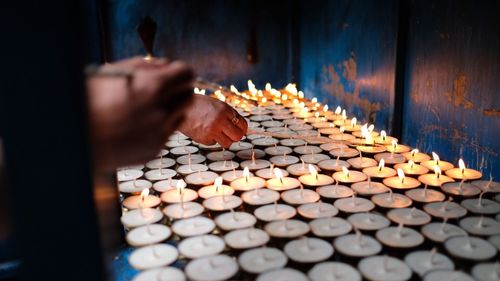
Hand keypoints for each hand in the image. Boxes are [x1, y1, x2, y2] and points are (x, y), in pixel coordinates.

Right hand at [87, 57, 193, 171]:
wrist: (71, 136)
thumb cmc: (89, 99)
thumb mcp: (115, 72)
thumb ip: (146, 66)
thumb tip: (168, 65)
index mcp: (153, 87)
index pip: (187, 74)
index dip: (182, 72)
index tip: (178, 74)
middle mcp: (161, 111)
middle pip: (188, 95)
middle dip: (179, 90)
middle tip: (166, 90)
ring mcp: (159, 133)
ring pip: (180, 115)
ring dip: (170, 109)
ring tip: (146, 108)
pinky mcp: (154, 150)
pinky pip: (166, 133)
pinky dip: (158, 127)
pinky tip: (136, 126)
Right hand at [179, 95, 247, 147]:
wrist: (179, 107)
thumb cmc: (199, 105)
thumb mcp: (216, 105)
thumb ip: (228, 115)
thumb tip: (241, 129)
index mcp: (224, 110)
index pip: (242, 124)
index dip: (242, 128)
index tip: (240, 129)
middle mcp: (219, 120)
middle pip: (238, 136)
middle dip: (236, 136)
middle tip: (231, 134)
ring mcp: (211, 131)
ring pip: (227, 143)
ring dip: (224, 139)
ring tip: (218, 133)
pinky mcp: (204, 139)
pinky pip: (214, 143)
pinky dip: (212, 139)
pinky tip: (205, 131)